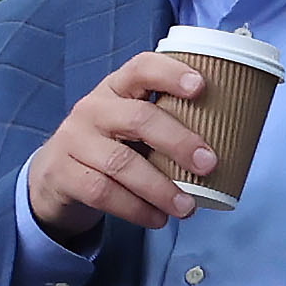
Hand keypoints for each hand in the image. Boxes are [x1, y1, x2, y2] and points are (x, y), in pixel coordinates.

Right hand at [27, 52, 218, 245]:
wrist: (55, 177)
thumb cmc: (111, 146)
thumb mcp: (132, 126)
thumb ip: (166, 124)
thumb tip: (230, 142)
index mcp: (116, 88)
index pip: (141, 68)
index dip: (171, 73)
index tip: (201, 86)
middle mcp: (93, 108)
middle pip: (138, 118)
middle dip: (179, 142)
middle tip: (209, 165)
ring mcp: (74, 140)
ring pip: (121, 162)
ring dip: (160, 188)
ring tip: (187, 207)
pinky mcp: (63, 173)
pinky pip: (103, 192)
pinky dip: (136, 208)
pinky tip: (157, 218)